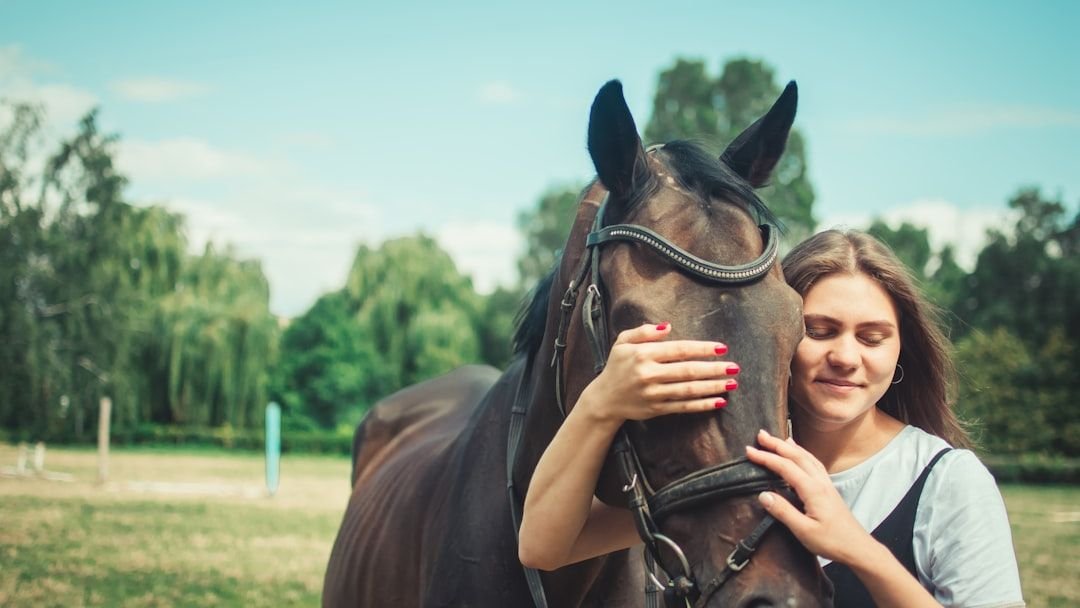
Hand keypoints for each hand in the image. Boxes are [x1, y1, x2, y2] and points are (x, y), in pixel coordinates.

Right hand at [576, 322, 739, 423]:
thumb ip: (644, 331)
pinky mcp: (657, 409)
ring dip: (713, 387)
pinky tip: (718, 401)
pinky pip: (684, 407)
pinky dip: (702, 405)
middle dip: (714, 369)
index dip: (701, 349)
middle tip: (734, 367)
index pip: (678, 350)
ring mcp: (653, 394)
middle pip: (688, 371)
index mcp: (643, 354)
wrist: (604, 399)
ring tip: (731, 383)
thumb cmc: (617, 366)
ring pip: (689, 390)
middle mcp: (649, 374)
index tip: (721, 348)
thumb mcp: (623, 342)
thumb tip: (668, 326)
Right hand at [745, 429, 873, 564]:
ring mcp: (826, 484)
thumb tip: (762, 494)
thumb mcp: (804, 531)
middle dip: (777, 444)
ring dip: (790, 447)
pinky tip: (800, 454)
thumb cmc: (832, 541)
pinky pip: (814, 464)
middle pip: (797, 456)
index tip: (749, 451)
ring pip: (807, 457)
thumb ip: (783, 511)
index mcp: (812, 490)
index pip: (785, 467)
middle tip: (760, 435)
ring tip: (777, 439)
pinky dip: (803, 454)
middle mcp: (820, 482)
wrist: (858, 548)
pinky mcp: (829, 489)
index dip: (766, 457)